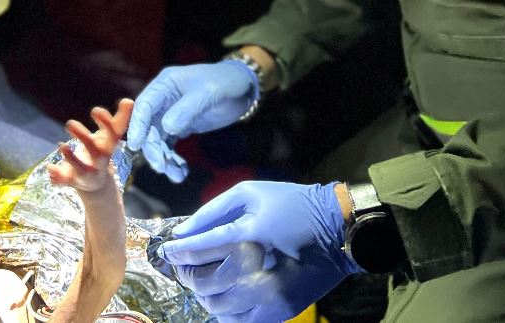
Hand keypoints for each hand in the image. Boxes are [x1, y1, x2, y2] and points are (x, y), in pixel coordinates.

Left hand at [49, 99, 133, 194]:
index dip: (106, 123)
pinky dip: (56, 176)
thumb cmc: (102, 152)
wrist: (97, 184)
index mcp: (108, 147)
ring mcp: (86, 172)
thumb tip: (129, 100)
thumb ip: (120, 119)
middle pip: (94, 150)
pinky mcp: (72, 180)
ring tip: (62, 145)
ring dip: (71, 158)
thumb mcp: (110, 137)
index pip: (112, 135)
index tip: (95, 111)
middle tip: (69, 123)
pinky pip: (64, 180)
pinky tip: (49, 168)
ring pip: (80, 167)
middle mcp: (98, 161)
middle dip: (84, 137)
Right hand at [126, 61, 258, 181]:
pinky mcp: (180, 126)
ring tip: (176, 175)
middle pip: (149, 126)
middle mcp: (163, 99)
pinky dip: (173, 159)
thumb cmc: (226, 82)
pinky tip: (181, 171)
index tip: (136, 145)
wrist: (244, 88)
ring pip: (158, 139)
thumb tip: (168, 127)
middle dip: (153, 148)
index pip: (144, 105)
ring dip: (164, 158)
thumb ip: (187, 109)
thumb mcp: (209, 92)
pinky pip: (170, 145)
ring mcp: (170, 114)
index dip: (138, 125)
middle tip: (161, 167)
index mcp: (165, 84)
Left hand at [160, 181, 357, 322]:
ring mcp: (267, 294)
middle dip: (186, 273)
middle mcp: (254, 270)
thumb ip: (212, 212)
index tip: (167, 250)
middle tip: (185, 265)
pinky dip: (223, 311)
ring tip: (205, 280)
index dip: (175, 251)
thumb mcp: (250, 193)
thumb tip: (183, 231)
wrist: (337, 231)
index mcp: (246, 236)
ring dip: (203, 294)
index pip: (196, 250)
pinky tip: (225, 296)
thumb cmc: (291, 205)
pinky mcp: (278, 310)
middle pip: (202, 281)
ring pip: (215, 305)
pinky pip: (237, 321)